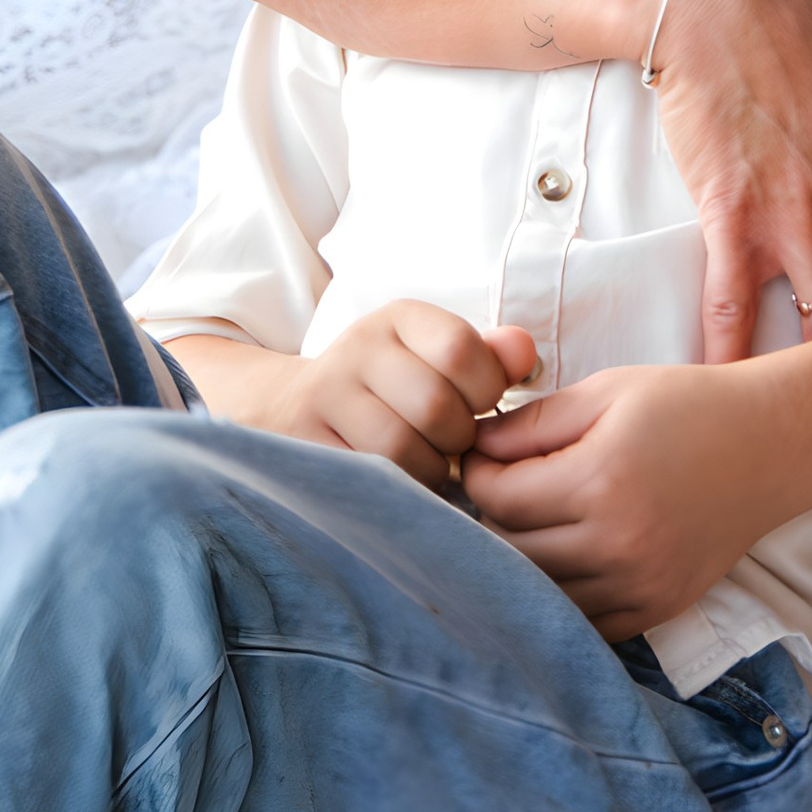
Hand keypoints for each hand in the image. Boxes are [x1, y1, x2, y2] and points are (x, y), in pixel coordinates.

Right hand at [173, 305, 535, 487]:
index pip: (461, 348)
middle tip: (453, 448)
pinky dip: (397, 492)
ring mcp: (324, 395)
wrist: (286, 409)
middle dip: (458, 441)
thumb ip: (488, 357)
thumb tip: (526, 355)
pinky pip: (367, 479)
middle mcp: (357, 347)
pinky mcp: (303, 443)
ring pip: (400, 449)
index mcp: (399, 318)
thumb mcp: (434, 359)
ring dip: (428, 473)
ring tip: (427, 467)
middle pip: (435, 406)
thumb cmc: (389, 390)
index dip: (485, 390)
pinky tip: (400, 485)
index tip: (479, 408)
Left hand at [463, 362, 775, 636]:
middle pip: (510, 550)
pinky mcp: (654, 610)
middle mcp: (616, 544)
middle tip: (503, 486)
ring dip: (523, 558)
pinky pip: (582, 620)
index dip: (478, 473)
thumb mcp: (608, 391)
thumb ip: (534, 422)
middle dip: (493, 516)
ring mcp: (637, 586)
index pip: (498, 497)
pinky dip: (562, 594)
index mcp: (599, 480)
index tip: (482, 455)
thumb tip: (475, 446)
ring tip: (532, 519)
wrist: (770, 447)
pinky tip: (567, 556)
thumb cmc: (688, 406)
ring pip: (540, 590)